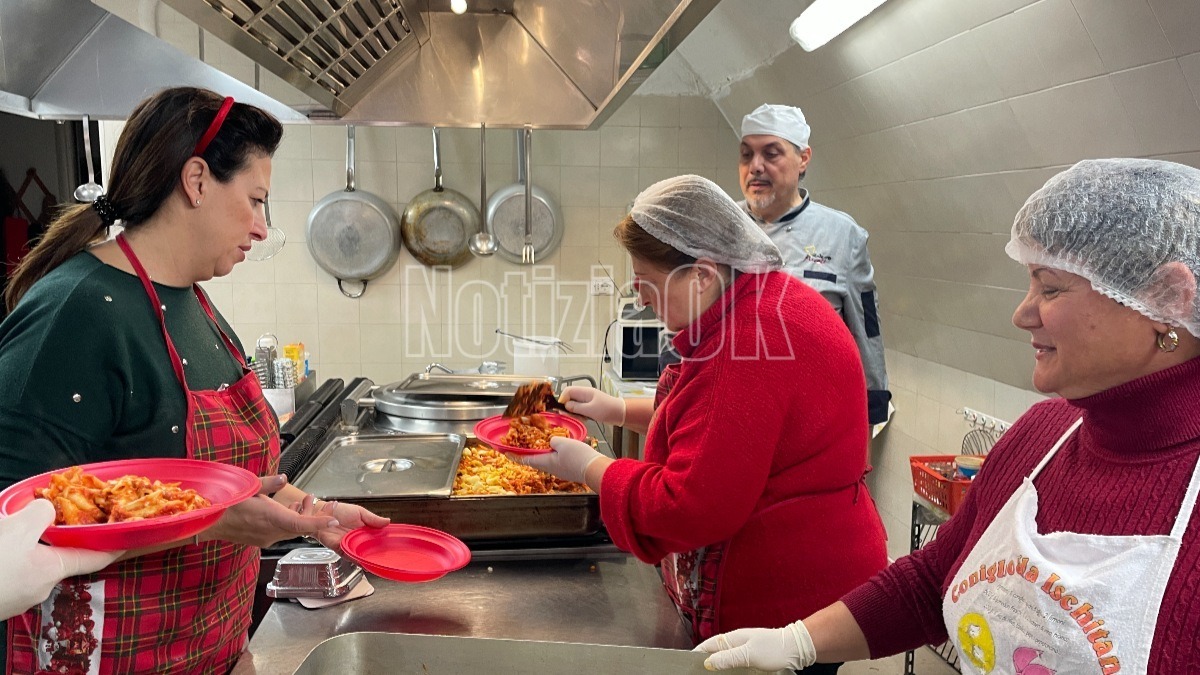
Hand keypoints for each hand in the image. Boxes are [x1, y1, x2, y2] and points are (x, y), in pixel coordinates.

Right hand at [0, 499, 122, 620]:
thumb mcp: (16, 528)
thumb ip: (40, 513)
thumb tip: (45, 510)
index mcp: (52, 571)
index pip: (95, 557)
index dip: (114, 545)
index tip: (132, 539)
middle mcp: (37, 589)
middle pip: (57, 558)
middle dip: (56, 539)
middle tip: (53, 519)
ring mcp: (14, 598)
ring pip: (28, 564)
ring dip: (24, 546)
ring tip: (12, 527)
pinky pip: (9, 572)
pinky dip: (8, 556)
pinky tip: (0, 545)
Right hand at [202, 475, 339, 548]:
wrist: (205, 522)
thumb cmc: (224, 504)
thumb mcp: (246, 487)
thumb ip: (267, 483)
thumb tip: (283, 477)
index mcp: (270, 518)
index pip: (301, 525)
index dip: (320, 522)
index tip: (334, 519)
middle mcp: (270, 532)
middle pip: (300, 527)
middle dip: (313, 514)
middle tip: (318, 500)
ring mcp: (265, 538)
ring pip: (291, 530)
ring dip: (301, 516)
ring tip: (305, 500)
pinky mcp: (260, 539)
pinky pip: (281, 532)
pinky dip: (290, 521)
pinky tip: (289, 509)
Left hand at [287, 493, 388, 552]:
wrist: (320, 513)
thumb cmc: (338, 511)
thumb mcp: (360, 512)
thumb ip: (373, 519)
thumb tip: (387, 522)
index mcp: (364, 530)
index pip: (376, 539)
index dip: (384, 543)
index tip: (393, 546)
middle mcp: (357, 539)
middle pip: (370, 549)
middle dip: (378, 554)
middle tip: (388, 557)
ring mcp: (349, 545)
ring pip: (361, 555)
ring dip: (368, 558)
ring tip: (378, 561)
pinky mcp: (340, 549)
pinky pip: (350, 556)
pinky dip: (357, 560)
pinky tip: (365, 562)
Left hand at [507, 436, 605, 483]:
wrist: (595, 469)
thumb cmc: (579, 458)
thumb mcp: (563, 443)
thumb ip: (553, 440)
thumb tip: (552, 441)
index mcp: (545, 462)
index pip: (525, 459)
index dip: (514, 455)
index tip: (505, 452)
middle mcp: (551, 468)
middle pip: (534, 460)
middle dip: (527, 453)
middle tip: (522, 446)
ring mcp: (560, 470)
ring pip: (545, 460)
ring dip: (540, 452)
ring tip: (539, 444)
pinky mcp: (568, 469)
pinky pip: (556, 460)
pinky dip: (552, 453)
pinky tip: (557, 447)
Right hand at [559, 386, 625, 424]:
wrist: (621, 413)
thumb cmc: (607, 410)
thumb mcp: (590, 410)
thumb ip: (576, 408)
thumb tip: (565, 406)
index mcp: (584, 392)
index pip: (568, 391)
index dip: (562, 399)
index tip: (562, 409)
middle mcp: (585, 395)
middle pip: (570, 398)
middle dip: (568, 408)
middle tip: (570, 416)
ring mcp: (587, 401)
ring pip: (574, 405)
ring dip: (574, 412)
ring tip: (580, 418)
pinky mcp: (590, 407)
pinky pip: (580, 410)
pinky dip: (580, 415)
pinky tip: (585, 419)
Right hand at [694, 621, 815, 670]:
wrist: (796, 647)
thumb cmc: (774, 648)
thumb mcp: (748, 654)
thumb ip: (727, 658)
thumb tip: (707, 662)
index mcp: (732, 638)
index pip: (708, 645)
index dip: (697, 654)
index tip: (687, 664)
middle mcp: (736, 643)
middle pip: (715, 653)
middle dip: (706, 663)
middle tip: (698, 673)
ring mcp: (745, 650)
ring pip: (725, 659)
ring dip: (718, 667)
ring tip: (710, 674)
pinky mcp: (753, 658)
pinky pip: (736, 663)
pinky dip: (730, 669)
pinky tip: (729, 674)